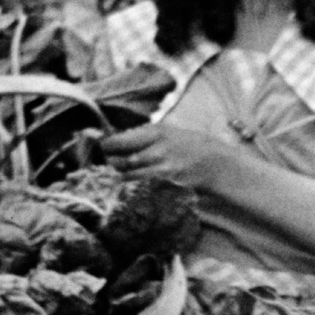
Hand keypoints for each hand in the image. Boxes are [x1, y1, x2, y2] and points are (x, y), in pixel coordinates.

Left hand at [99, 115, 253, 203]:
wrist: (215, 162)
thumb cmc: (189, 146)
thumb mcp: (167, 133)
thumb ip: (143, 137)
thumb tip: (115, 140)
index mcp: (154, 131)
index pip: (117, 140)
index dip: (104, 146)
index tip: (99, 149)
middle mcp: (155, 146)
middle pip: (118, 156)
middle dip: (108, 161)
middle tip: (105, 163)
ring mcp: (161, 163)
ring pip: (126, 171)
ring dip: (117, 173)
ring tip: (116, 173)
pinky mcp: (165, 178)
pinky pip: (138, 182)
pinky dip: (129, 182)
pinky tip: (128, 182)